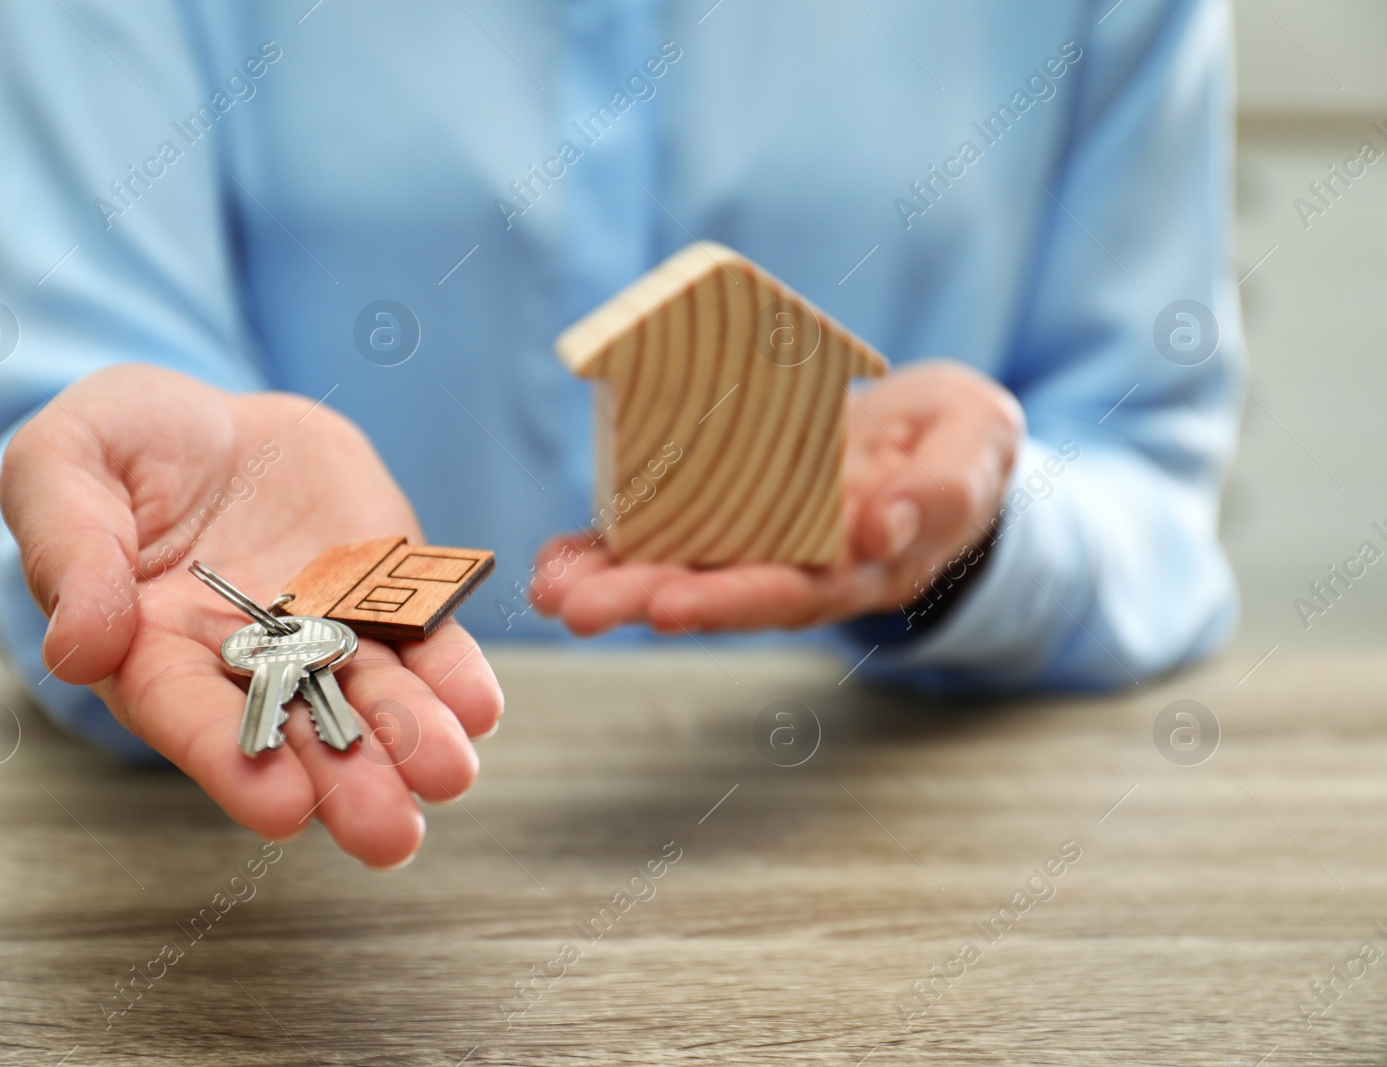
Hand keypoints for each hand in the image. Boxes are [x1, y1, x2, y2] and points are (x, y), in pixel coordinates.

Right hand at [0, 364, 502, 867]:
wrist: (208, 414)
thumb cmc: (116, 446)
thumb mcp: (61, 466)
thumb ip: (69, 550)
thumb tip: (78, 648)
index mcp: (152, 651)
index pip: (189, 716)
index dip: (234, 762)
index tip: (283, 808)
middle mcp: (247, 662)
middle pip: (297, 731)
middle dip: (347, 783)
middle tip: (390, 833)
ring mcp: (324, 628)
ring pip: (371, 695)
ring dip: (412, 740)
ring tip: (450, 772)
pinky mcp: (382, 588)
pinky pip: (423, 634)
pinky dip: (453, 671)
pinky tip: (477, 705)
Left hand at [529, 360, 1023, 633]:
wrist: (938, 436)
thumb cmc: (962, 445)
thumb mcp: (977, 449)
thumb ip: (944, 490)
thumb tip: (882, 530)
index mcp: (861, 566)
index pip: (791, 591)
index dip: (730, 600)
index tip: (669, 605)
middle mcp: (799, 568)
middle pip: (716, 592)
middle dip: (643, 599)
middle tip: (577, 608)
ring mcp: (759, 543)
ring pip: (678, 570)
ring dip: (611, 581)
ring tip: (550, 590)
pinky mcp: (729, 512)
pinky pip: (665, 534)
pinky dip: (609, 546)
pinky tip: (557, 560)